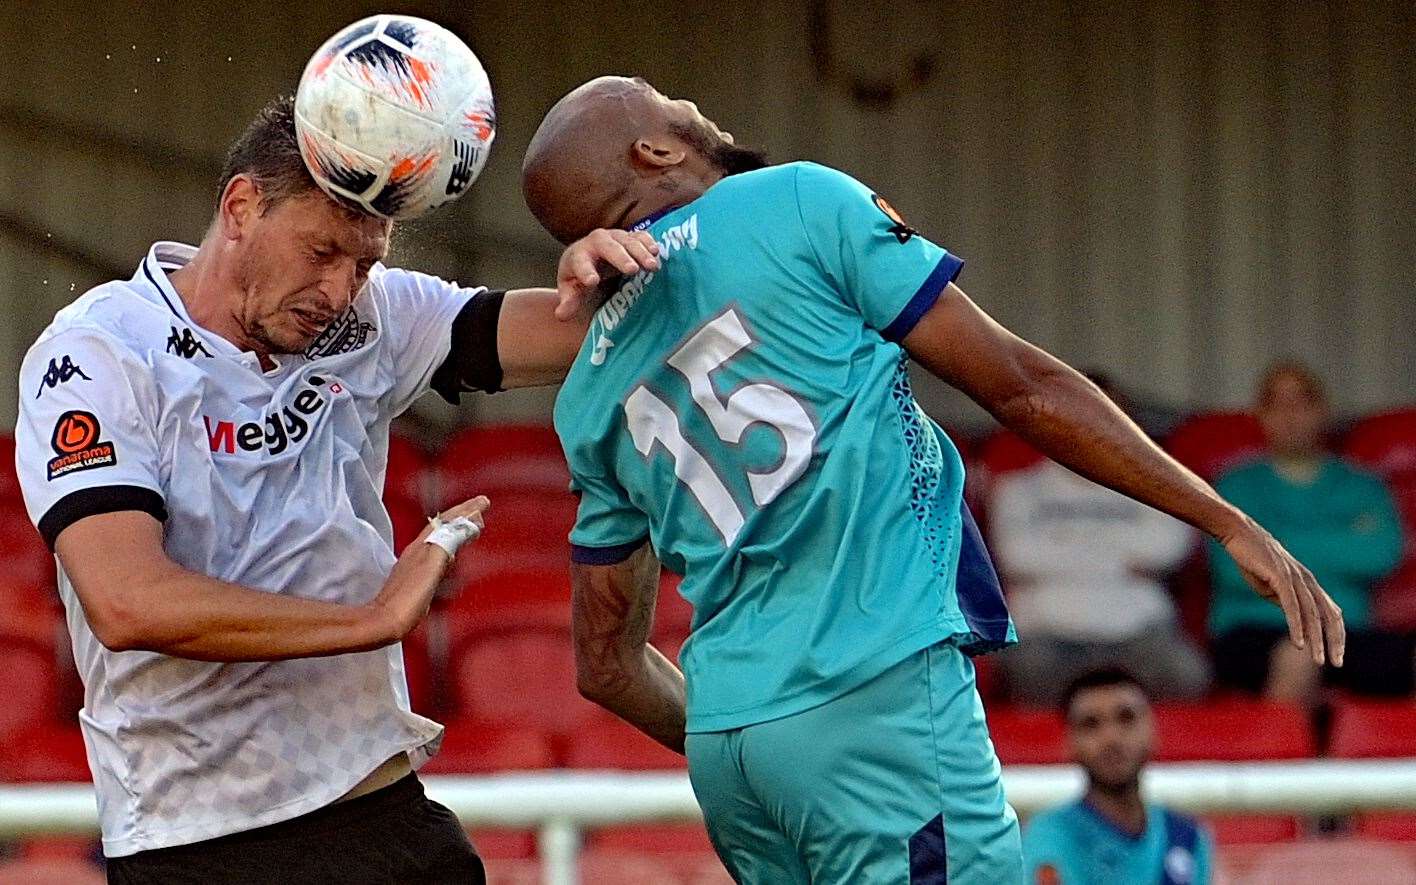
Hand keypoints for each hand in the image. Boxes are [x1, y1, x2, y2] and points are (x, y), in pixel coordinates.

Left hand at [374, 496, 490, 640]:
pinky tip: (451, 557)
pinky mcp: (416, 581)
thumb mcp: (432, 564)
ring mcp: (415, 566)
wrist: (384, 621)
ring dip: (456, 530)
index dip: (466, 510)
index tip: (483, 501)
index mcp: (423, 546)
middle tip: (480, 508)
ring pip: (440, 540)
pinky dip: (449, 548)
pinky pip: (437, 556)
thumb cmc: (408, 597)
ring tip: (470, 527)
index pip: (448, 520)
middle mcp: (418, 551)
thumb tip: (466, 525)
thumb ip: (448, 542)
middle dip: (462, 516)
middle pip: (443, 526)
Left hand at [555, 229, 659, 320]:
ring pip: (627, 240)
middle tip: (632, 270)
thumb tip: (560, 315)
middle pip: (607, 246)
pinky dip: (648, 243)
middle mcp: (596, 242)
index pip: (580, 263)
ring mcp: (614, 237)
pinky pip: (640, 236)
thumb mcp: (572, 290)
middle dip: (620, 257)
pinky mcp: (630, 237)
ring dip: (640, 252)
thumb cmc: (579, 277)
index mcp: (578, 255)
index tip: (592, 282)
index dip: (586, 271)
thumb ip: (569, 302)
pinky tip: (657, 253)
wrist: (590, 258)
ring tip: (651, 267)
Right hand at [1221, 518, 1345, 665]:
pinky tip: (1298, 643)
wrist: (1238, 534)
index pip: (1331, 612)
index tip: (1336, 654)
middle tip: (1336, 664)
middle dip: (1334, 641)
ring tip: (1318, 660)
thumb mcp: (1272, 585)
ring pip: (1312, 614)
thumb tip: (1294, 619)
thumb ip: (1285, 600)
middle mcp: (1307, 581)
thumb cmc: (1253, 559)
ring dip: (1317, 640)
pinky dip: (1297, 626)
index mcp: (1308, 583)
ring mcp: (1295, 578)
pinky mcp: (1280, 577)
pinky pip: (1292, 606)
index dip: (1336, 634)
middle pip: (1329, 615)